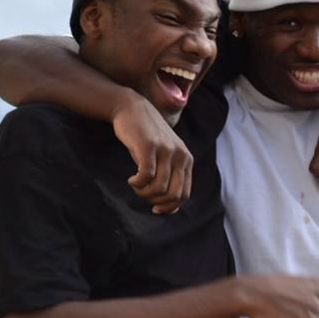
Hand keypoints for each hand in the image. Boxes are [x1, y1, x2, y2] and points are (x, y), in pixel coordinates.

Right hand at [111, 91, 192, 213]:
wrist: (132, 109)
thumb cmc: (147, 137)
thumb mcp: (165, 156)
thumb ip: (171, 177)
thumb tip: (172, 209)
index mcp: (187, 159)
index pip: (184, 194)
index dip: (169, 207)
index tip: (155, 208)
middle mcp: (180, 155)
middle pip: (173, 194)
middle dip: (156, 201)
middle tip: (143, 194)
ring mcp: (165, 150)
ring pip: (159, 188)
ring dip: (143, 193)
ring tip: (136, 185)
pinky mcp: (149, 146)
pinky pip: (146, 176)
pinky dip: (137, 183)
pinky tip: (131, 179)